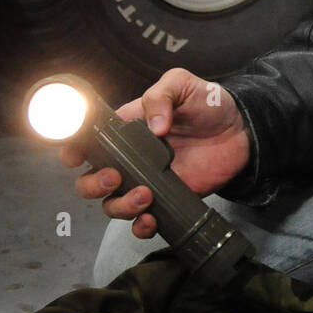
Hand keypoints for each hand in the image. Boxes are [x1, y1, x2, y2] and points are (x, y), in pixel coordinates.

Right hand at [59, 67, 250, 238]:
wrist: (240, 132)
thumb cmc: (207, 104)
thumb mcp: (182, 85)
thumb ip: (161, 96)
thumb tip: (154, 127)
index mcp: (125, 129)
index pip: (86, 141)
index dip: (71, 150)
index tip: (72, 156)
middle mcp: (129, 159)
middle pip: (89, 180)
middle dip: (92, 184)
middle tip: (115, 177)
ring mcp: (144, 182)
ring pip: (111, 204)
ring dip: (119, 206)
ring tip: (144, 196)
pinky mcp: (165, 201)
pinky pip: (141, 222)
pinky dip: (140, 227)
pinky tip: (150, 220)